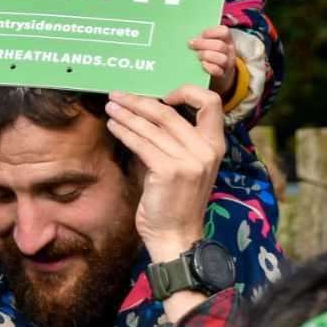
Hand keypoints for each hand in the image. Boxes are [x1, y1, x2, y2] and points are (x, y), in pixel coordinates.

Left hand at [104, 85, 226, 264]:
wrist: (176, 235)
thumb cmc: (176, 200)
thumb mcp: (185, 165)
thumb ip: (173, 139)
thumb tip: (146, 110)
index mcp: (215, 145)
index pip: (211, 102)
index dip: (187, 91)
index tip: (163, 94)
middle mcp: (206, 150)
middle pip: (169, 112)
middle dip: (138, 101)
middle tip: (119, 95)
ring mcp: (189, 160)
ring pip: (151, 126)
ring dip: (126, 114)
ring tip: (111, 107)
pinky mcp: (168, 171)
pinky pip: (141, 143)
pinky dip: (124, 131)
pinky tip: (113, 126)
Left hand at [187, 26, 237, 94]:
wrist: (216, 75)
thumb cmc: (209, 54)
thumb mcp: (209, 43)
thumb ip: (203, 38)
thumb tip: (190, 36)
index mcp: (226, 40)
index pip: (224, 32)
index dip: (212, 32)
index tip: (201, 35)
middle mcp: (229, 51)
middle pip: (220, 46)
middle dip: (203, 44)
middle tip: (191, 44)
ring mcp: (227, 64)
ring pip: (222, 59)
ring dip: (206, 55)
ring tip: (197, 56)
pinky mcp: (222, 75)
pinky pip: (217, 71)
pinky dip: (209, 67)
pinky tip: (202, 64)